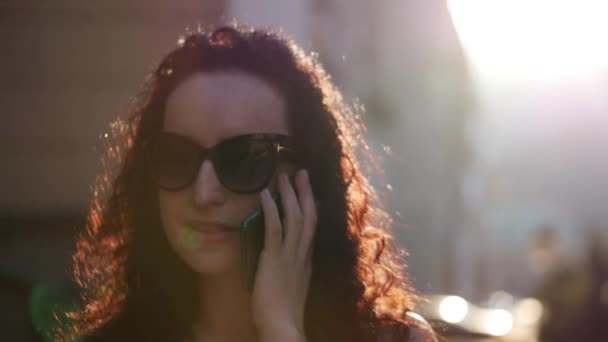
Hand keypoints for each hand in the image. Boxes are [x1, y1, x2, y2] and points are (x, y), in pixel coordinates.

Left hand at [252, 169, 316, 341]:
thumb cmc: (284, 311)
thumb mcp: (293, 285)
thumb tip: (282, 257)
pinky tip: (265, 195)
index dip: (311, 206)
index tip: (309, 191)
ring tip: (283, 175)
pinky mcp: (275, 258)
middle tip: (301, 172)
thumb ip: (291, 269)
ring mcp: (290, 255)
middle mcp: (302, 253)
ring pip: (294, 217)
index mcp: (306, 260)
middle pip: (308, 216)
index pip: (312, 227)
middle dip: (305, 193)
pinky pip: (274, 228)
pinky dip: (270, 209)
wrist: (283, 325)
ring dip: (289, 194)